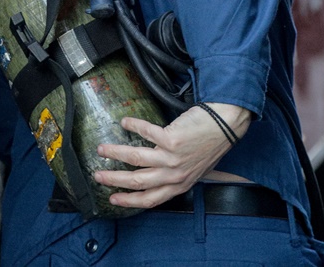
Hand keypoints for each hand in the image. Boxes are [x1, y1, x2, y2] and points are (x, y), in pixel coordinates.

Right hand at [92, 102, 251, 208]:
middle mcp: (175, 175)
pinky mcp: (172, 139)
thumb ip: (177, 175)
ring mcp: (173, 158)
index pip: (149, 199)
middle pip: (137, 182)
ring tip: (102, 149)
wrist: (225, 126)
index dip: (128, 201)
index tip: (113, 199)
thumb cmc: (211, 145)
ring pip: (136, 160)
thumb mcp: (196, 169)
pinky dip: (133, 126)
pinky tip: (124, 122)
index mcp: (179, 184)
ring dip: (115, 154)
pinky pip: (146, 132)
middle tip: (98, 175)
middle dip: (114, 180)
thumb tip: (157, 175)